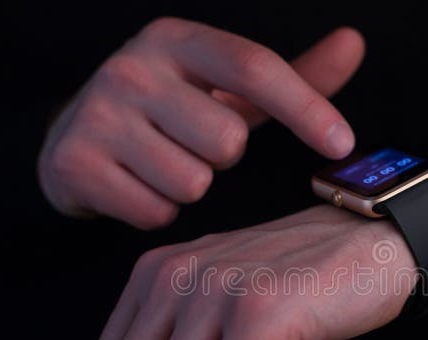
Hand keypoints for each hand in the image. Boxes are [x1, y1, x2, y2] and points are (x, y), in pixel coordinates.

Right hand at [38, 19, 363, 228]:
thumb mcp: (225, 87)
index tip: (342, 143)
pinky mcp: (76, 162)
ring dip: (190, 186)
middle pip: (228, 142)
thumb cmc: (168, 111)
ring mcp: (98, 114)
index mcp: (175, 40)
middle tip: (191, 143)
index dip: (305, 108)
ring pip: (194, 183)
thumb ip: (292, 75)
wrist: (73, 137)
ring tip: (161, 163)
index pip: (254, 68)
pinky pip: (157, 212)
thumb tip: (354, 43)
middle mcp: (132, 68)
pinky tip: (137, 185)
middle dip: (222, 156)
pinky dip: (158, 210)